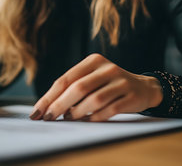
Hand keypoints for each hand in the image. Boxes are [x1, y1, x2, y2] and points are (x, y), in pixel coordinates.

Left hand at [30, 53, 162, 121]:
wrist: (143, 88)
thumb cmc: (109, 85)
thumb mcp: (92, 78)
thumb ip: (73, 88)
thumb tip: (47, 107)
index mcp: (93, 61)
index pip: (66, 79)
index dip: (50, 96)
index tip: (38, 111)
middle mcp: (107, 68)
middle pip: (78, 88)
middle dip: (60, 105)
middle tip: (49, 118)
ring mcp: (121, 81)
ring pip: (94, 99)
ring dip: (78, 112)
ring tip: (69, 118)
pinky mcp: (131, 95)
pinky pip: (110, 109)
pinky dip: (95, 117)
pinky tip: (88, 120)